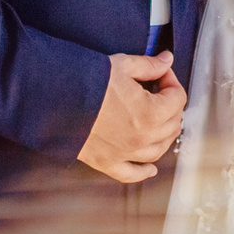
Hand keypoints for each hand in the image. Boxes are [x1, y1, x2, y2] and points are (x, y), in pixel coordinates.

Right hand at [76, 51, 182, 182]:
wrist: (56, 100)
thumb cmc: (90, 81)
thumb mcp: (123, 65)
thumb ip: (150, 65)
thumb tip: (167, 60)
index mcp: (151, 113)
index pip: (177, 99)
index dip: (171, 81)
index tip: (160, 73)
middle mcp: (142, 138)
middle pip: (172, 125)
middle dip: (171, 105)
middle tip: (159, 91)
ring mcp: (126, 153)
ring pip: (158, 150)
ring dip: (164, 134)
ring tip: (159, 120)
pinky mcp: (107, 163)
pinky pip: (132, 173)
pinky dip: (144, 171)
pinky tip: (151, 168)